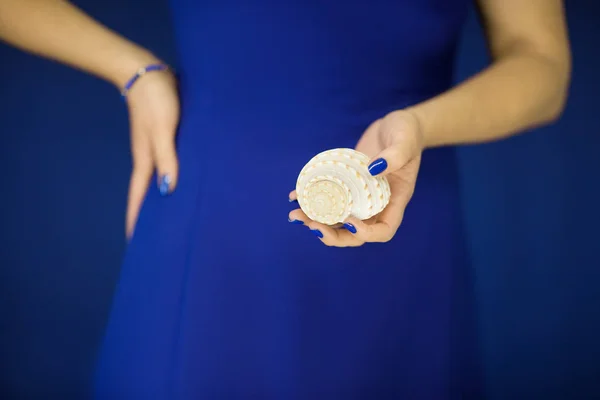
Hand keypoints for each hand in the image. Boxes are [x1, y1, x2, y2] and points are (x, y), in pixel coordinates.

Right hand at [124, 67, 179, 238]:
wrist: (148, 72)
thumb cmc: (155, 101)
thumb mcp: (162, 130)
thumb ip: (167, 158)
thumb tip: (169, 191)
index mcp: (145, 161)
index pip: (139, 197)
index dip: (137, 219)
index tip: (135, 242)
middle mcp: (150, 159)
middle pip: (150, 192)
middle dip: (151, 214)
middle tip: (160, 236)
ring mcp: (158, 148)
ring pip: (162, 179)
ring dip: (166, 197)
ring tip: (177, 215)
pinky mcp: (167, 138)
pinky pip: (171, 164)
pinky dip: (176, 176)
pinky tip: (188, 181)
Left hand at [288, 110, 423, 246]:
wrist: (396, 126)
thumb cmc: (406, 133)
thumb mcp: (404, 140)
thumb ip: (394, 155)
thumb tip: (372, 169)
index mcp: (395, 201)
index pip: (383, 231)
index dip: (365, 234)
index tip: (348, 221)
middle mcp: (376, 204)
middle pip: (354, 234)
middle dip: (332, 234)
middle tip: (311, 225)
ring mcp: (359, 197)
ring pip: (337, 220)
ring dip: (315, 221)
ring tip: (295, 214)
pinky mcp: (346, 185)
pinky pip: (329, 199)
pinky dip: (311, 200)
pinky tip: (294, 195)